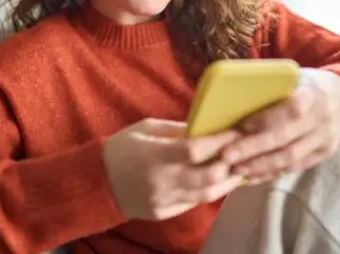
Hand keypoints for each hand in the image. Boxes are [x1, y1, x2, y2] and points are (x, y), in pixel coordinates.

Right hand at [102, 118, 244, 220]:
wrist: (97, 182)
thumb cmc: (121, 148)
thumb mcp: (146, 129)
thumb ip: (176, 129)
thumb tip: (206, 127)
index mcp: (154, 155)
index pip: (196, 150)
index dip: (220, 141)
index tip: (235, 132)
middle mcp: (161, 180)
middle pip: (209, 177)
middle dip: (230, 164)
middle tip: (242, 152)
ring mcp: (163, 200)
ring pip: (207, 195)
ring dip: (227, 181)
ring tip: (237, 168)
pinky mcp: (163, 212)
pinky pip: (194, 203)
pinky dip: (209, 191)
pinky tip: (217, 181)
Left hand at [222, 68, 339, 184]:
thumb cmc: (307, 84)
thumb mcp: (294, 76)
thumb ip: (272, 88)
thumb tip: (233, 100)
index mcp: (313, 94)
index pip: (291, 110)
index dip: (266, 120)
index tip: (242, 126)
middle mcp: (322, 119)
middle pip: (286, 140)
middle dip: (253, 150)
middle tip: (227, 156)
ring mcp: (325, 140)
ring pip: (290, 159)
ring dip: (260, 167)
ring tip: (235, 169)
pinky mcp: (323, 154)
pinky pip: (295, 167)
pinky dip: (271, 173)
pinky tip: (251, 175)